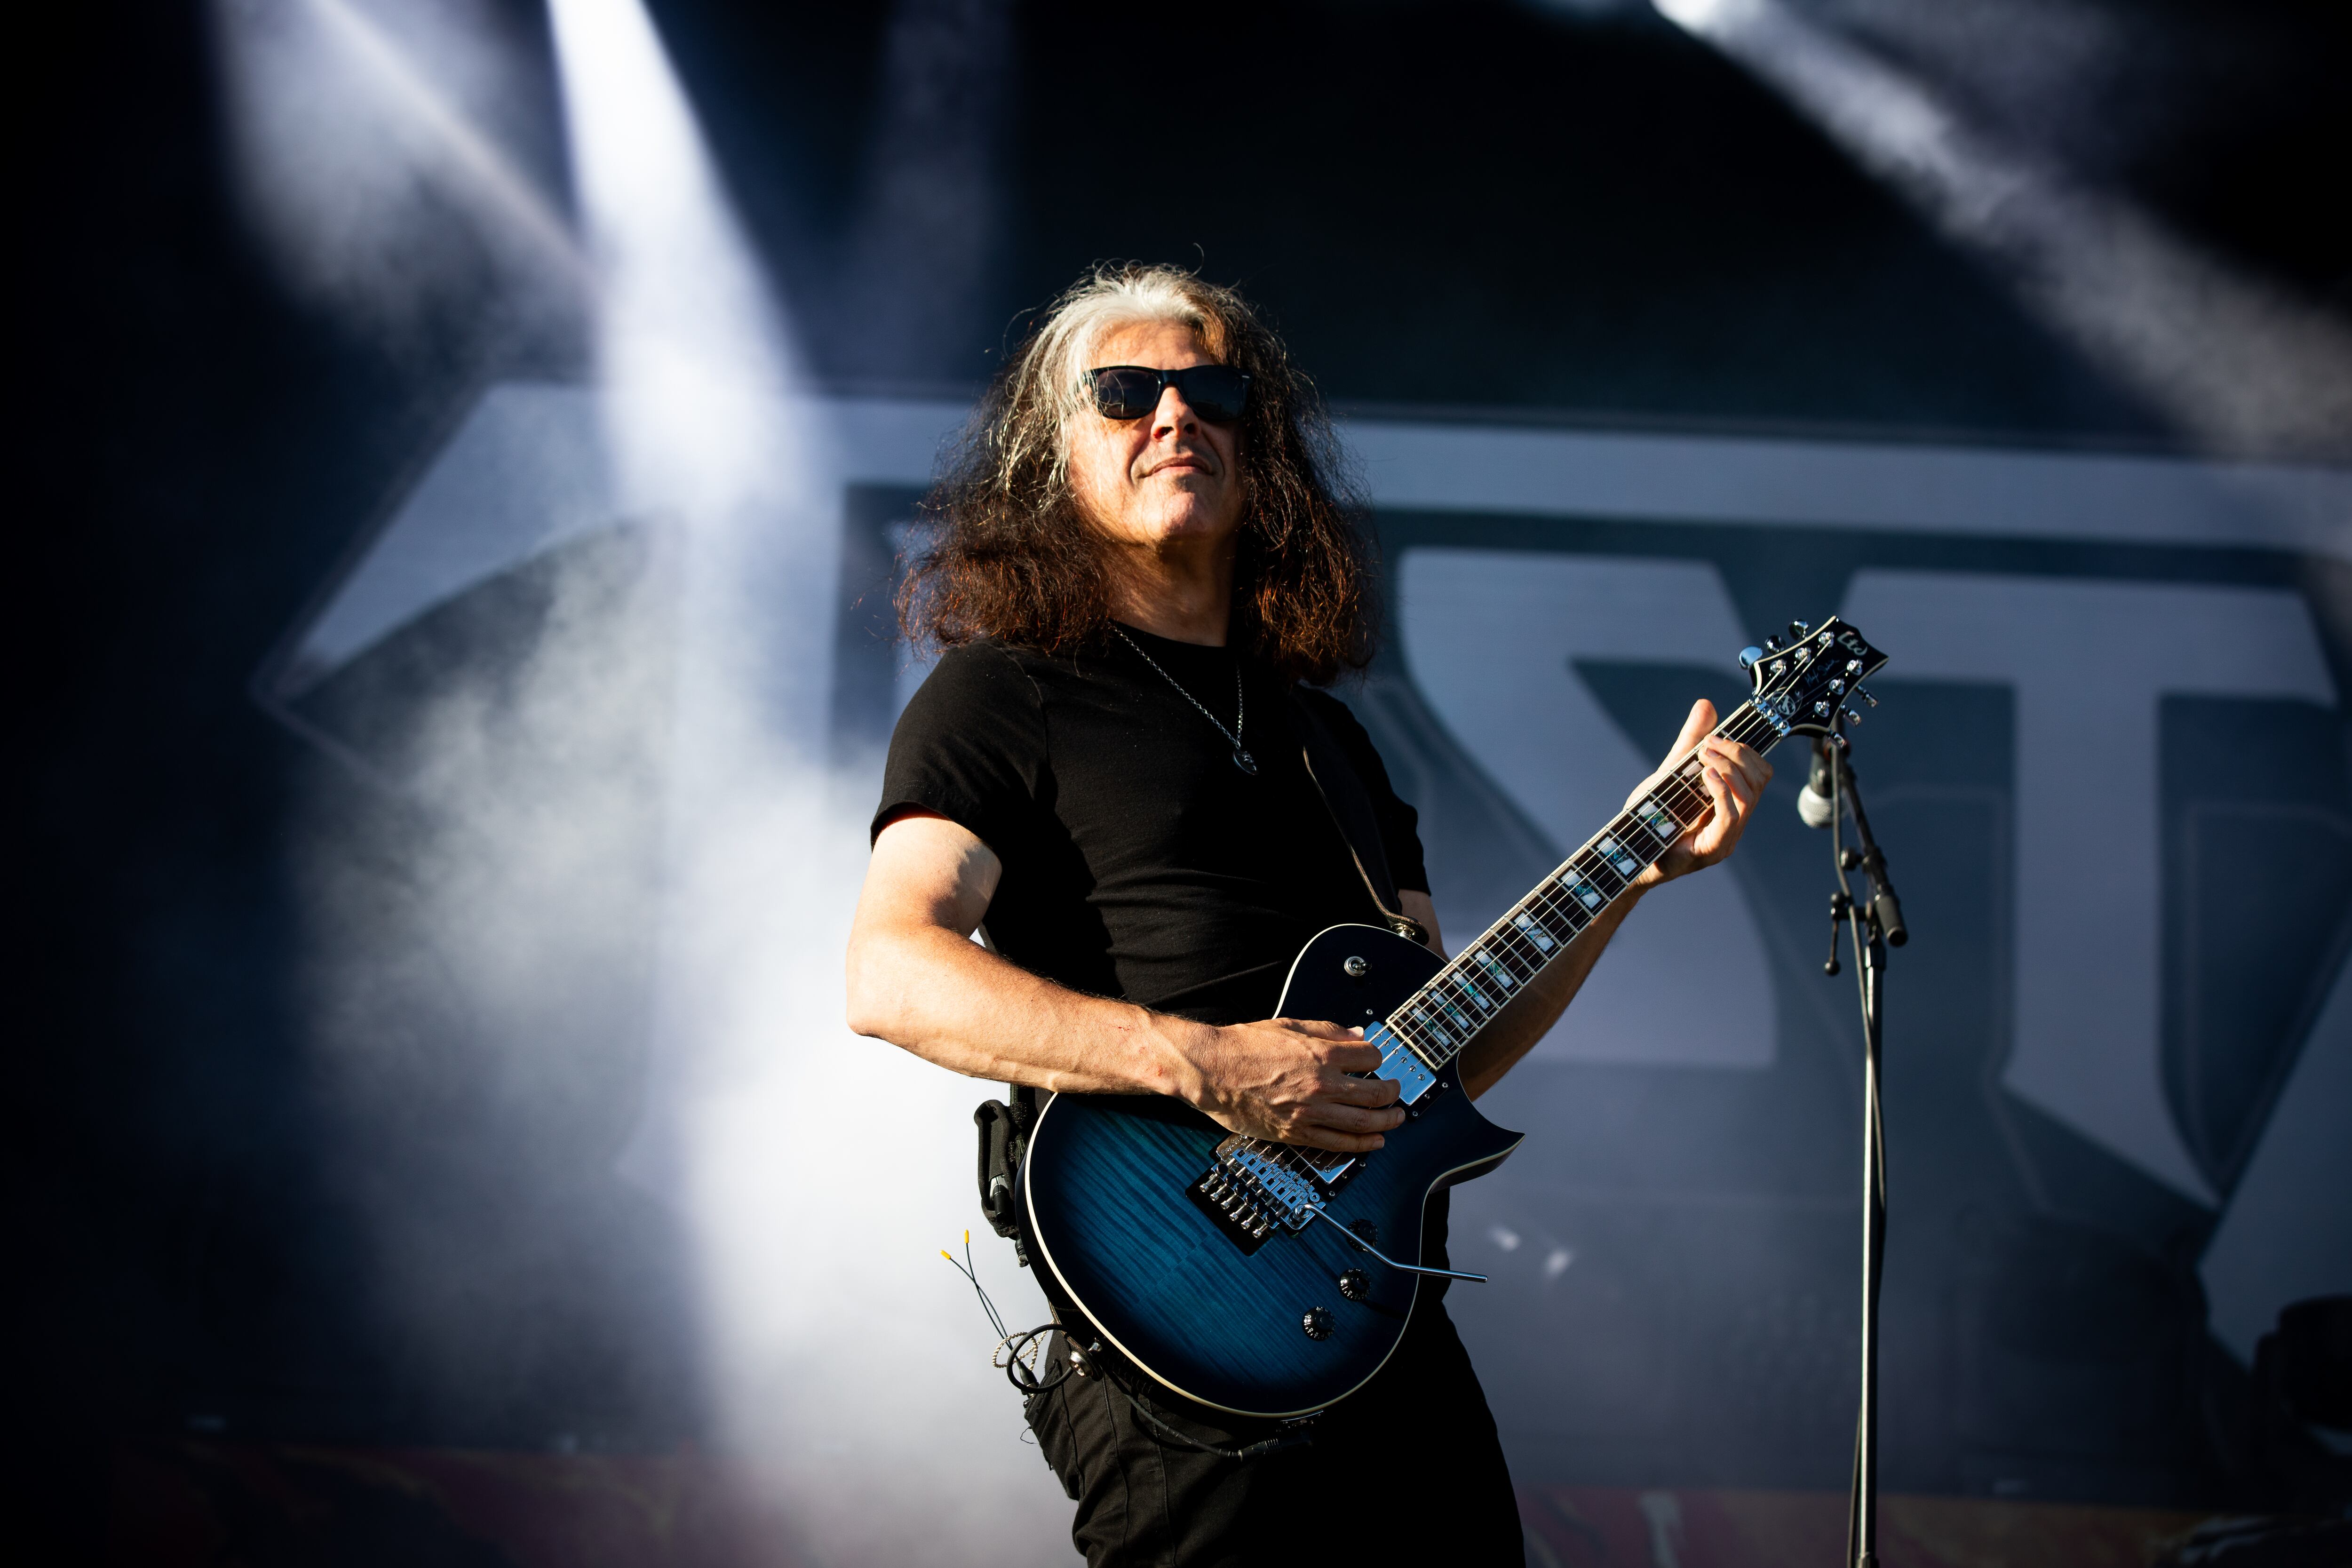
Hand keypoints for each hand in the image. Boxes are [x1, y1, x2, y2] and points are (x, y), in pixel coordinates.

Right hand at [1183, 1018, 1404, 1153]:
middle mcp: (1322, 1085)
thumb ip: (1328, 1031)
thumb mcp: (1291, 1026)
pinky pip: (1338, 1144)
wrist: (1212, 1070)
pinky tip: (1374, 1142)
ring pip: (1364, 1123)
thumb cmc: (1245, 1046)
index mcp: (1322, 1054)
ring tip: (1396, 1119)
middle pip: (1375, 1094)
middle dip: (1393, 1093)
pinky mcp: (1297, 1133)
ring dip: (1387, 1122)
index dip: (1378, 1059)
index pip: (1371, 1058)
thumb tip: (1357, 1034)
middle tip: (1397, 1092)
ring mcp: (1311, 1112)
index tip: (1376, 1062)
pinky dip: (1362, 1145)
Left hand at [1630, 699, 1771, 885]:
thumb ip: (1690, 741)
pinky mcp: (1712, 849)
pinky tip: (1705, 775)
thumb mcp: (1671, 771)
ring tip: (1703, 756)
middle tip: (1707, 745)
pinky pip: (1731, 817)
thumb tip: (1707, 705)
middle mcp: (1735, 822)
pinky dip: (1721, 790)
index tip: (1715, 737)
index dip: (1744, 750)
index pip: (1760, 773)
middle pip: (1760, 780)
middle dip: (1737, 754)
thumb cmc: (1650, 816)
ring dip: (1728, 768)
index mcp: (1732, 803)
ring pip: (1749, 797)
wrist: (1627, 853)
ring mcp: (1727, 838)